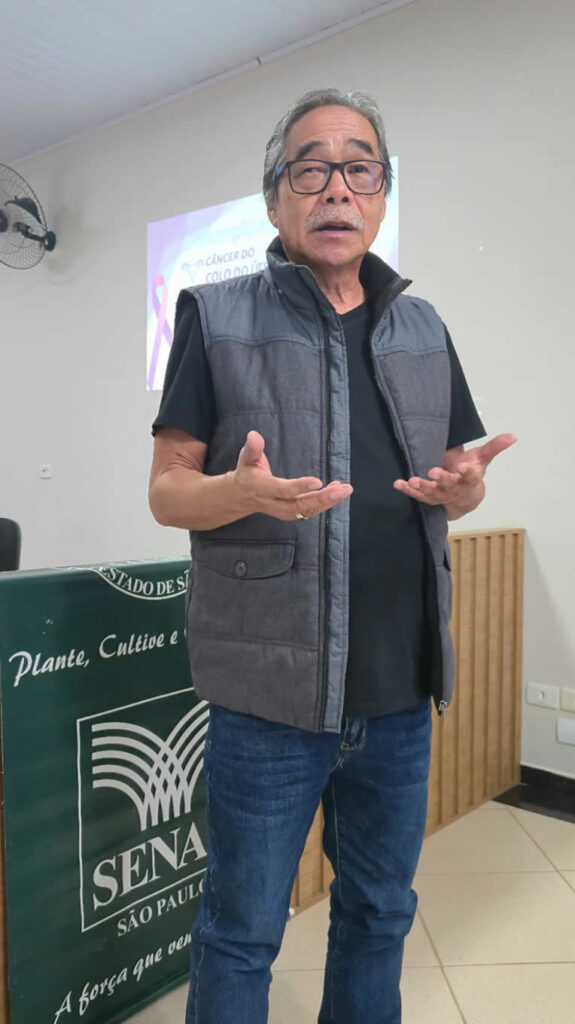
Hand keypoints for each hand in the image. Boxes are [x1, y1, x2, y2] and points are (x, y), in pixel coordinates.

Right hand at [232, 430, 352, 520]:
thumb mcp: (246, 458)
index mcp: (263, 489)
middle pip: (300, 506)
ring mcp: (284, 510)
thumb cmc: (247, 472)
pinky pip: (310, 510)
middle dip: (322, 499)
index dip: (300, 487)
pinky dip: (325, 502)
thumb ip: (252, 448)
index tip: (318, 481)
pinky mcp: (292, 512)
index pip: (283, 490)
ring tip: (345, 489)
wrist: (243, 496)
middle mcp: (274, 503)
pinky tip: (338, 490)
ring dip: (328, 502)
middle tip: (342, 490)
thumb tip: (254, 434)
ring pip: (308, 510)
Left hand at [393, 433, 516, 518]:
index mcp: (469, 479)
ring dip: (421, 487)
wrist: (463, 497)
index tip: (463, 466)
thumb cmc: (471, 472)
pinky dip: (407, 490)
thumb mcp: (483, 459)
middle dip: (441, 480)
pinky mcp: (427, 496)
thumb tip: (513, 435)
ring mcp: (440, 494)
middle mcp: (454, 488)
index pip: (470, 476)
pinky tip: (398, 483)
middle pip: (448, 485)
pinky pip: (416, 495)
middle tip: (433, 472)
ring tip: (412, 481)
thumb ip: (495, 447)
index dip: (467, 472)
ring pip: (431, 493)